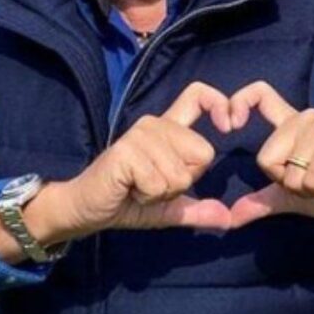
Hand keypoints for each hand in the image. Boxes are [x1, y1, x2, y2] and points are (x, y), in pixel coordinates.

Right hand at [64, 81, 233, 234]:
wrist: (85, 209)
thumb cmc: (126, 202)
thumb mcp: (169, 207)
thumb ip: (197, 210)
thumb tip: (227, 218)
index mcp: (168, 129)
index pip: (198, 96)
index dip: (219, 104)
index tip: (229, 126)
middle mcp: (155, 124)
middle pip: (203, 153)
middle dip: (183, 181)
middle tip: (151, 184)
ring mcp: (140, 134)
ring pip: (182, 173)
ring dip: (162, 192)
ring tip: (138, 187)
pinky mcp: (127, 151)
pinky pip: (160, 182)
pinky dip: (149, 196)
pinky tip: (129, 189)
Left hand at [227, 81, 313, 227]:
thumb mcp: (294, 197)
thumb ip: (263, 202)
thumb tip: (231, 217)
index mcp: (290, 125)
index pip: (259, 95)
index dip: (238, 102)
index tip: (229, 124)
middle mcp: (304, 119)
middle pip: (266, 158)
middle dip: (288, 182)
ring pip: (290, 173)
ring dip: (310, 188)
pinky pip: (311, 180)